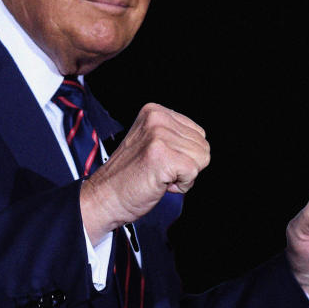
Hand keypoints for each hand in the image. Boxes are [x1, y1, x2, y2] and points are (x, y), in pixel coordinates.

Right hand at [80, 103, 209, 243]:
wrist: (105, 196)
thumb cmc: (128, 176)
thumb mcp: (150, 141)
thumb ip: (173, 135)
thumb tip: (201, 143)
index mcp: (154, 111)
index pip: (198, 133)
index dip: (184, 154)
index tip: (160, 160)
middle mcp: (157, 118)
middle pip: (203, 145)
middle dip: (186, 164)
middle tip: (158, 170)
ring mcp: (159, 136)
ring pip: (202, 159)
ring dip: (183, 175)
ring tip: (158, 175)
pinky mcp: (164, 156)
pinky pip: (194, 173)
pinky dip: (181, 185)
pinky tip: (160, 183)